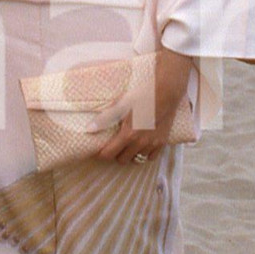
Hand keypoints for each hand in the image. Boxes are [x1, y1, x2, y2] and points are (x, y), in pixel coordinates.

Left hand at [92, 49, 193, 165]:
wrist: (165, 93)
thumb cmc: (141, 96)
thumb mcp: (120, 105)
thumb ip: (104, 119)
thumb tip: (89, 129)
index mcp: (128, 135)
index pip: (109, 155)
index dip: (101, 154)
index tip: (99, 150)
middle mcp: (140, 144)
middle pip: (122, 160)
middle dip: (115, 154)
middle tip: (114, 145)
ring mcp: (152, 145)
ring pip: (136, 160)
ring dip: (130, 154)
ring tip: (127, 145)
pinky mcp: (162, 143)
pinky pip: (150, 157)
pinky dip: (144, 154)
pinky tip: (141, 146)